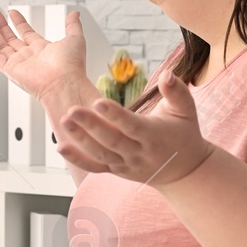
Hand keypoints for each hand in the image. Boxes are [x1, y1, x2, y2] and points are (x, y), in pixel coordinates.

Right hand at [0, 7, 88, 102]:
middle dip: (2, 24)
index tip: (11, 12)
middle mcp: (29, 56)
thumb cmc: (72, 66)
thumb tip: (75, 13)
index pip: (26, 33)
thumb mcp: (75, 38)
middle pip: (11, 38)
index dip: (18, 22)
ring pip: (1, 45)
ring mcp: (19, 63)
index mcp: (42, 49)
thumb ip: (72, 25)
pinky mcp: (11, 70)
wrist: (65, 83)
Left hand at [57, 66, 214, 186]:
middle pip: (112, 141)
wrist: (185, 172)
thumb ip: (177, 91)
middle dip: (91, 126)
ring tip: (64, 121)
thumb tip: (167, 73)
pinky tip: (60, 147)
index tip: (98, 101)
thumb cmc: (184, 135)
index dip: (115, 115)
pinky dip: (78, 159)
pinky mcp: (116, 171)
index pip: (132, 125)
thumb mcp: (186, 111)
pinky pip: (95, 167)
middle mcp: (139, 153)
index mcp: (154, 136)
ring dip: (80, 140)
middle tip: (71, 110)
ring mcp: (126, 164)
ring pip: (101, 154)